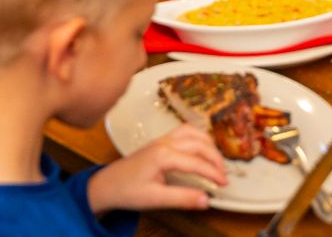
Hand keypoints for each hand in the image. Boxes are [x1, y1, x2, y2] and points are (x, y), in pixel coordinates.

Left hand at [87, 123, 227, 214]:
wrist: (108, 184)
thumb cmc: (128, 191)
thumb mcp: (156, 199)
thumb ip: (182, 198)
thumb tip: (206, 200)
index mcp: (164, 155)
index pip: (197, 162)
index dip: (213, 173)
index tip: (224, 184)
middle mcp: (165, 142)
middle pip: (198, 143)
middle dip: (214, 158)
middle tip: (224, 174)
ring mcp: (162, 139)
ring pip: (192, 132)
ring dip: (208, 144)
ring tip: (216, 160)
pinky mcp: (160, 141)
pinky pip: (184, 131)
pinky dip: (198, 137)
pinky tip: (201, 146)